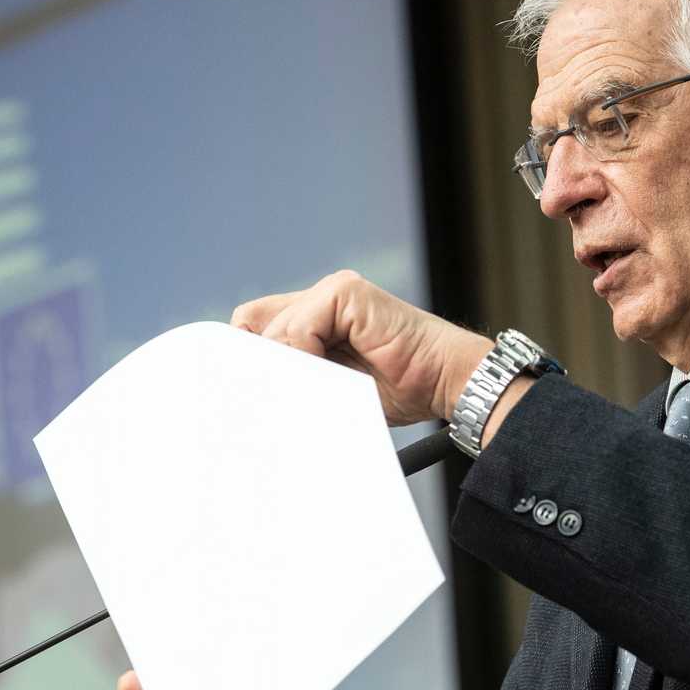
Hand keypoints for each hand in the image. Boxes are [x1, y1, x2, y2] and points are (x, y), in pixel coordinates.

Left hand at [232, 271, 493, 425]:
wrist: (446, 381)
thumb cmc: (401, 389)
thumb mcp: (333, 388)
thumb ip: (298, 378)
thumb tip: (251, 391)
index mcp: (317, 317)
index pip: (254, 328)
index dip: (247, 359)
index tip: (243, 393)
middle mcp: (322, 297)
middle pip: (253, 324)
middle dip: (258, 365)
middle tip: (266, 398)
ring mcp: (334, 291)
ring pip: (273, 329)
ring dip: (286, 368)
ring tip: (309, 393)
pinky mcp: (346, 293)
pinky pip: (299, 327)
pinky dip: (303, 357)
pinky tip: (328, 377)